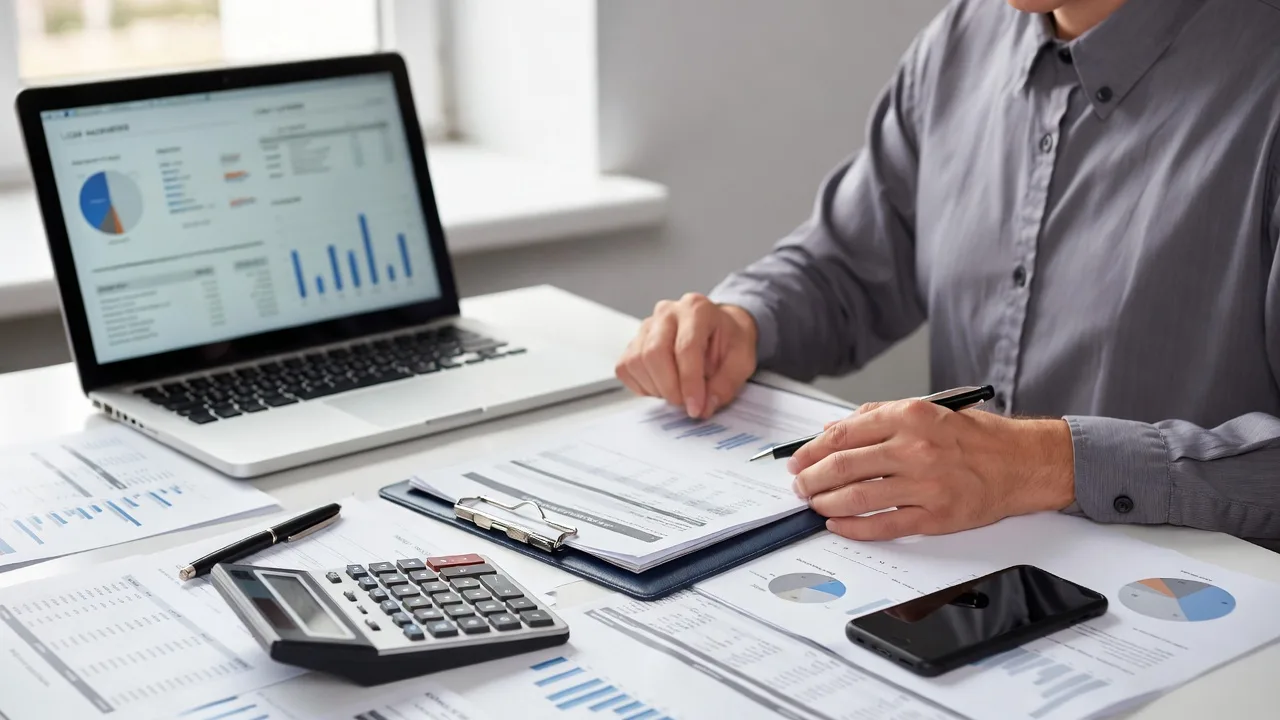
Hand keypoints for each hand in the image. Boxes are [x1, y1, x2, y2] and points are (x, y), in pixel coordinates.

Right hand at [616, 294, 757, 417]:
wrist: (720, 328)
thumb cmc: (729, 341)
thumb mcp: (741, 361)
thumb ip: (725, 385)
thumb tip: (704, 407)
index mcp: (697, 309)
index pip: (685, 348)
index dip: (689, 383)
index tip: (696, 408)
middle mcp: (667, 312)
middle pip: (654, 353)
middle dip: (670, 388)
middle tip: (685, 404)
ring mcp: (647, 325)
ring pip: (637, 362)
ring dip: (656, 388)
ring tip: (677, 392)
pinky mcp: (634, 341)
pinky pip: (626, 368)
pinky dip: (642, 386)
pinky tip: (662, 386)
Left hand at [787, 399, 1074, 540]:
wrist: (1022, 463)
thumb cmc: (975, 437)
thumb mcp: (928, 410)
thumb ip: (878, 417)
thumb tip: (833, 430)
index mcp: (910, 417)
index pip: (843, 435)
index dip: (811, 450)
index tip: (797, 460)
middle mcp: (915, 449)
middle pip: (843, 467)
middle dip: (812, 479)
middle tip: (800, 486)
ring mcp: (925, 485)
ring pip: (857, 497)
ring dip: (826, 504)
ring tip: (815, 505)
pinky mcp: (935, 516)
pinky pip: (882, 525)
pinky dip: (853, 528)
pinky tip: (838, 525)